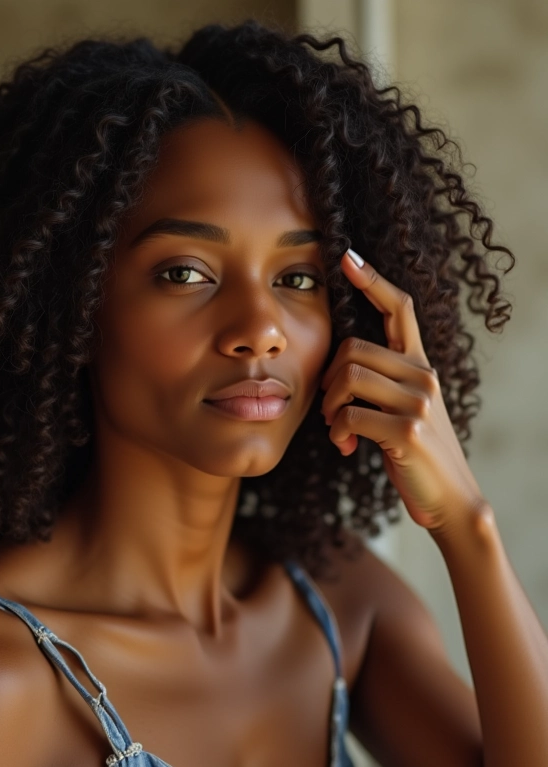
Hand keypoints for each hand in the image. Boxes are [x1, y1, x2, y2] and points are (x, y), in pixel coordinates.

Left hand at [319, 248, 488, 532]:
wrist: (448, 497)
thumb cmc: (414, 451)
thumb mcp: (401, 408)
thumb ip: (378, 383)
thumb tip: (338, 369)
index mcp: (419, 365)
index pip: (399, 310)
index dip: (372, 282)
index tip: (347, 257)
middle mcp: (423, 375)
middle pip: (351, 349)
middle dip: (328, 381)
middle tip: (331, 411)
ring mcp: (418, 401)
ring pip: (347, 377)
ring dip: (330, 408)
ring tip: (338, 430)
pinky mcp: (407, 428)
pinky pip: (349, 415)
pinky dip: (338, 433)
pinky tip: (347, 448)